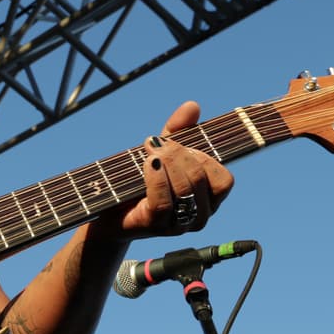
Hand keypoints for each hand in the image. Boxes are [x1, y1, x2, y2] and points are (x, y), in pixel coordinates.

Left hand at [101, 101, 232, 238]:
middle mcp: (199, 215)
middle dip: (179, 153)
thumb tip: (192, 106)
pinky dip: (156, 178)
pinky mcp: (156, 227)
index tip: (182, 144)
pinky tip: (148, 163)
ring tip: (150, 149)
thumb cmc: (141, 180)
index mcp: (208, 199)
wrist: (110, 210)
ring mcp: (179, 225)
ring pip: (184, 189)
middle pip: (200, 178)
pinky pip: (163, 201)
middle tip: (157, 143)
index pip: (223, 180)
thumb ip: (178, 129)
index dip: (205, 157)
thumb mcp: (162, 151)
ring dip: (167, 162)